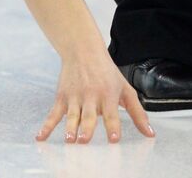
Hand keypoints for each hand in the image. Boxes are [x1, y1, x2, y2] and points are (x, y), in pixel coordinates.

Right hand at [37, 49, 154, 143]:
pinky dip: (46, 126)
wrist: (83, 50)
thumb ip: (138, 113)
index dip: (112, 126)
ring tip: (70, 139)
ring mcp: (75, 97)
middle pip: (89, 116)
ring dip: (70, 127)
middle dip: (87, 129)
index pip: (111, 114)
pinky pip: (53, 114)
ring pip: (72, 115)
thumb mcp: (125, 89)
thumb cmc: (107, 72)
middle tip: (84, 140)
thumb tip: (150, 134)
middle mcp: (91, 97)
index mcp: (108, 95)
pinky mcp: (62, 98)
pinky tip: (41, 137)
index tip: (113, 139)